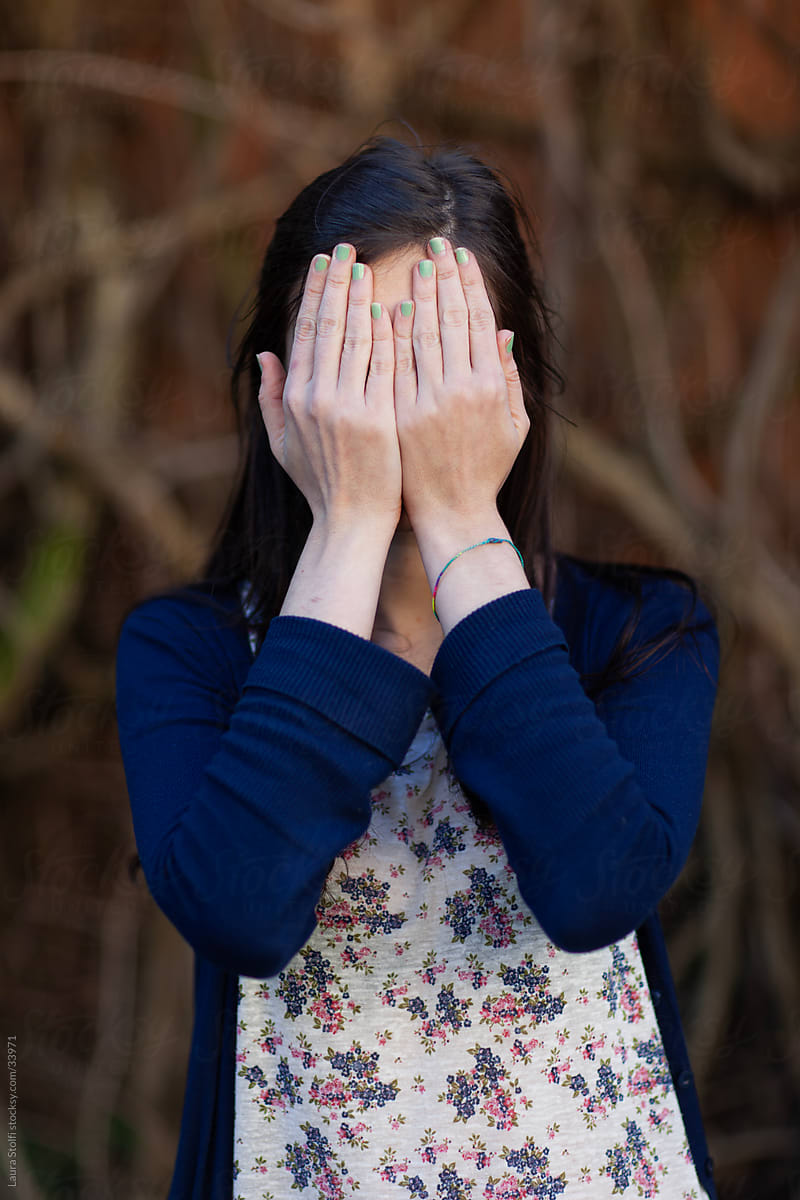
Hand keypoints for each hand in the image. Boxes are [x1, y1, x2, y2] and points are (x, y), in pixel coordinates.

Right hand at [257, 244, 401, 532]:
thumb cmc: (321, 485)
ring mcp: (346, 407)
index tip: (323, 263)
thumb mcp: (283, 443)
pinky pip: (382, 367)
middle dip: (336, 282)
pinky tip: (392, 305)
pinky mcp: (376, 418)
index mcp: (295, 399)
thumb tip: (266, 353)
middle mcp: (317, 398)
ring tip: (368, 264)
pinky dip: (386, 335)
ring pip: (355, 339)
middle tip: (346, 246)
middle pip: (328, 326)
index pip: (306, 333)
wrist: (351, 522)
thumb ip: (272, 397)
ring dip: (361, 298)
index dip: (314, 294)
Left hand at [392, 236, 528, 530]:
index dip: (470, 285)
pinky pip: (394, 366)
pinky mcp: (400, 416)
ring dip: (418, 294)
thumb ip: (509, 378)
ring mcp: (427, 402)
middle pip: (451, 319)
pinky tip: (389, 306)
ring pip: (421, 335)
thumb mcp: (514, 426)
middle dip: (443, 277)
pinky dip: (392, 334)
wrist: (453, 513)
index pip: (479, 321)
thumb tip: (503, 332)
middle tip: (435, 242)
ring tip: (412, 263)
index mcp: (491, 386)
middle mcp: (461, 389)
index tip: (461, 256)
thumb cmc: (486, 470)